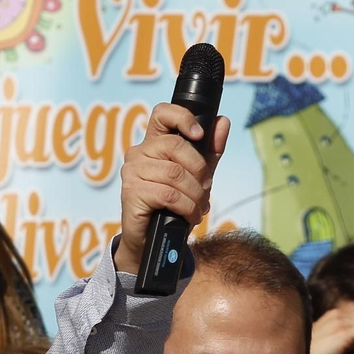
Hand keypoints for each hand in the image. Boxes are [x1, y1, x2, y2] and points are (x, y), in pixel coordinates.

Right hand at [117, 103, 230, 274]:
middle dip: (199, 170)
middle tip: (206, 188)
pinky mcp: (131, 193)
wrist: (153, 240)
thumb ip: (209, 151)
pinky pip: (168, 195)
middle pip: (175, 146)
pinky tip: (189, 216)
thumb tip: (223, 122)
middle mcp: (138, 153)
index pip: (162, 113)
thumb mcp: (197, 177)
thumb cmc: (173, 206)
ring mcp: (132, 172)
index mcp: (153, 143)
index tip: (199, 134)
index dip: (182, 117)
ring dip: (195, 195)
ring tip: (198, 207)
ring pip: (174, 174)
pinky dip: (186, 207)